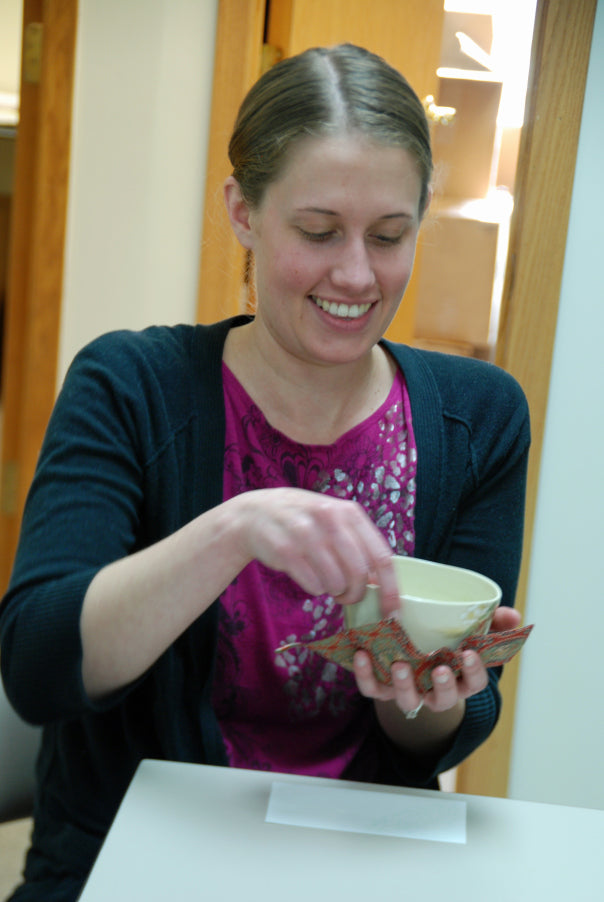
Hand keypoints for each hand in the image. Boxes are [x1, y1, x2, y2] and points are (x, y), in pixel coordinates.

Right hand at [239, 487, 400, 614]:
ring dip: (334, 591)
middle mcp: (330, 519)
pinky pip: (313, 586)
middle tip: (347, 597)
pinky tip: (306, 574)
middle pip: (359, 574)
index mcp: (349, 512)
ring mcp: (306, 534)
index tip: (393, 611)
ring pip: (336, 583)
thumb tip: (380, 581)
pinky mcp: (286, 551)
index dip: (390, 588)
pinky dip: (314, 588)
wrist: (255, 513)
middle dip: (356, 594)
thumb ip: (358, 543)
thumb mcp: (334, 519)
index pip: (381, 556)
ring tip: (324, 581)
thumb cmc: (303, 520)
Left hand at [352, 604, 521, 715]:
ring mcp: (408, 692)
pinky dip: (366, 675)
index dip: (473, 672)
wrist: (409, 649)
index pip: (474, 683)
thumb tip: (514, 616)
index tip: (469, 653)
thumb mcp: (470, 629)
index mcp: (460, 679)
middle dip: (442, 687)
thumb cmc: (446, 640)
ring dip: (404, 685)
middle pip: (443, 700)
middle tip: (439, 669)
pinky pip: (372, 689)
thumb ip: (492, 622)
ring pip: (407, 701)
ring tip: (401, 664)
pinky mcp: (381, 688)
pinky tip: (362, 653)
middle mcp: (435, 692)